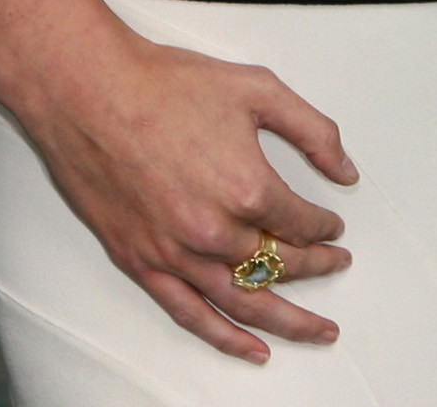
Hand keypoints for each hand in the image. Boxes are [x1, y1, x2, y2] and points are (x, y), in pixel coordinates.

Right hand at [10, 21, 357, 359]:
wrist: (90, 94)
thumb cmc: (169, 86)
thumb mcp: (260, 90)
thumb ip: (314, 132)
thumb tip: (346, 172)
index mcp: (248, 188)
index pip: (303, 223)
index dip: (325, 226)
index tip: (332, 225)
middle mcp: (214, 231)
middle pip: (280, 266)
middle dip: (317, 268)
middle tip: (338, 266)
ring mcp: (175, 254)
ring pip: (244, 303)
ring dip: (288, 322)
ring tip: (319, 332)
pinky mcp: (140, 263)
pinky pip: (191, 315)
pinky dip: (226, 338)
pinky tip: (254, 351)